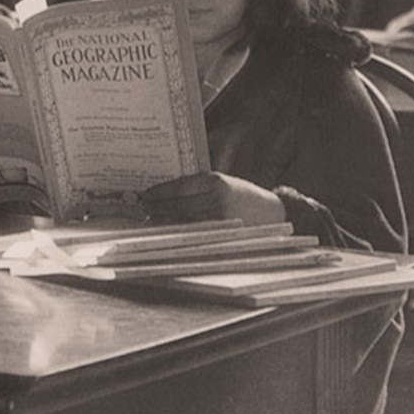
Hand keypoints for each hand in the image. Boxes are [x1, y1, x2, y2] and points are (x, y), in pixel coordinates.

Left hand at [137, 171, 287, 227]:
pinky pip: (195, 231)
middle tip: (141, 207)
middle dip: (157, 206)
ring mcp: (219, 217)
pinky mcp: (222, 232)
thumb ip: (198, 186)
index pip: (178, 187)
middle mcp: (216, 198)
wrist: (272, 212)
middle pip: (177, 204)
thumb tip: (166, 192)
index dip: (159, 192)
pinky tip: (169, 228)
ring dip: (164, 218)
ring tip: (150, 217)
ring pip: (183, 219)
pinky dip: (179, 229)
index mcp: (215, 180)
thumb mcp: (222, 182)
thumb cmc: (243, 195)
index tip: (145, 194)